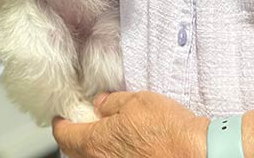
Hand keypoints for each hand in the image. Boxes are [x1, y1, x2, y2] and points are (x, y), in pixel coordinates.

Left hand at [52, 91, 208, 157]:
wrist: (192, 151)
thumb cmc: (166, 128)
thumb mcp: (136, 101)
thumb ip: (113, 102)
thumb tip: (101, 104)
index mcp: (96, 143)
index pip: (65, 136)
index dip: (61, 123)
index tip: (61, 116)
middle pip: (76, 151)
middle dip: (76, 136)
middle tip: (82, 121)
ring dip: (94, 145)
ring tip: (105, 130)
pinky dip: (109, 152)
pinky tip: (122, 141)